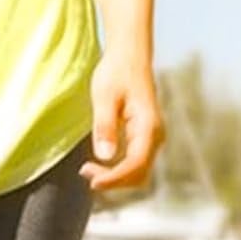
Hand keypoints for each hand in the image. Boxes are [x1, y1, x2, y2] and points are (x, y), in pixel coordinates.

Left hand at [80, 56, 164, 190]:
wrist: (129, 56)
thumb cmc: (116, 72)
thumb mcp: (104, 97)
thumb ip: (105, 126)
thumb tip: (105, 155)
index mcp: (149, 125)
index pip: (136, 164)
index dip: (115, 178)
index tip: (92, 182)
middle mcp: (155, 135)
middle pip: (139, 174)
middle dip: (113, 180)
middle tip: (84, 170)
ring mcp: (152, 139)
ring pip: (137, 173)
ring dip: (114, 178)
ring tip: (87, 168)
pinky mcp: (144, 140)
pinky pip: (134, 165)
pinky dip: (116, 171)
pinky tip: (97, 164)